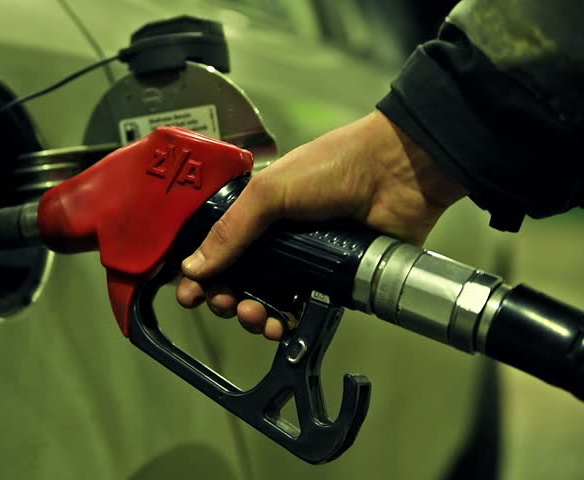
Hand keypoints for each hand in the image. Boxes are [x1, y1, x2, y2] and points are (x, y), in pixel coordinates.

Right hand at [175, 110, 467, 339]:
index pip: (217, 250)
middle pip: (236, 282)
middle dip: (223, 299)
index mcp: (255, 215)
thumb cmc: (332, 168)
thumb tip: (191, 268)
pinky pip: (299, 312)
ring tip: (255, 316)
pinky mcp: (330, 284)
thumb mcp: (270, 192)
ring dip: (252, 316)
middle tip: (224, 304)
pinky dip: (286, 325)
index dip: (200, 274)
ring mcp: (302, 264)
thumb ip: (231, 230)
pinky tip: (281, 327)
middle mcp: (275, 242)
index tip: (188, 294)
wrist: (395, 174)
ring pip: (264, 302)